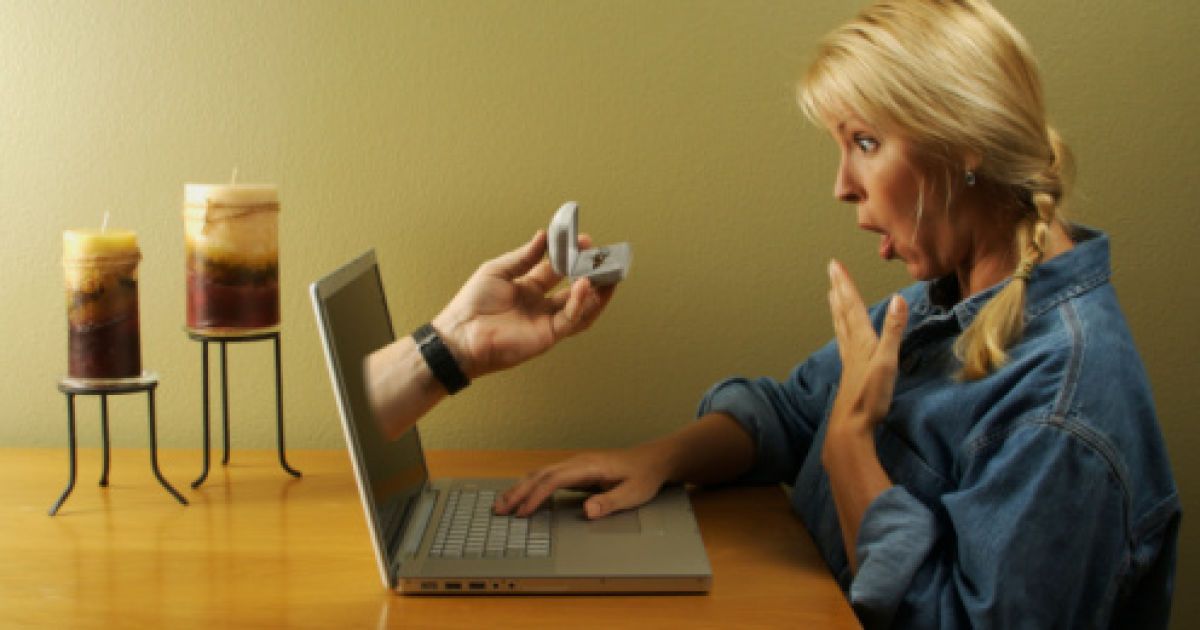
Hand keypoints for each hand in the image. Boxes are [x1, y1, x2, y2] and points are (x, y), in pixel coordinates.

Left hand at [433, 230, 615, 378]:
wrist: (461, 334)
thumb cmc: (472, 304)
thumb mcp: (498, 270)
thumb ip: (525, 256)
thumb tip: (543, 236)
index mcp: (529, 287)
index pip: (558, 269)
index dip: (571, 255)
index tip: (583, 240)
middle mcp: (541, 305)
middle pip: (575, 288)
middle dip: (592, 273)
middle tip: (604, 257)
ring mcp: (546, 321)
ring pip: (581, 307)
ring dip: (597, 292)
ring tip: (608, 274)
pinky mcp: (547, 336)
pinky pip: (570, 319)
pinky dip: (581, 303)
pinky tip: (586, 286)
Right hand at [493, 447, 668, 518]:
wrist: (652, 460)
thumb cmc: (643, 477)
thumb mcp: (632, 493)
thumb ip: (609, 502)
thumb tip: (587, 511)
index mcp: (588, 466)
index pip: (554, 480)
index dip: (536, 497)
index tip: (523, 513)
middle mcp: (577, 462)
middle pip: (540, 475)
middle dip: (518, 492)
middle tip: (499, 509)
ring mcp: (574, 465)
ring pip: (540, 474)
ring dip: (520, 488)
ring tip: (501, 504)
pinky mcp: (575, 472)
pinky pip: (546, 478)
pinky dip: (530, 486)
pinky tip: (521, 496)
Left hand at [826, 259, 907, 433]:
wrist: (851, 427)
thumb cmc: (870, 397)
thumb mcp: (887, 362)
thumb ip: (893, 331)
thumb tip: (898, 299)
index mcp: (861, 341)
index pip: (852, 306)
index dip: (846, 285)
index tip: (835, 265)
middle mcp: (852, 347)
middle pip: (844, 312)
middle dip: (839, 290)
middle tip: (832, 271)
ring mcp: (850, 360)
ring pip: (842, 326)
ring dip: (838, 308)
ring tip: (832, 295)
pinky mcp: (851, 372)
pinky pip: (844, 342)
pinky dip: (843, 330)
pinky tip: (844, 335)